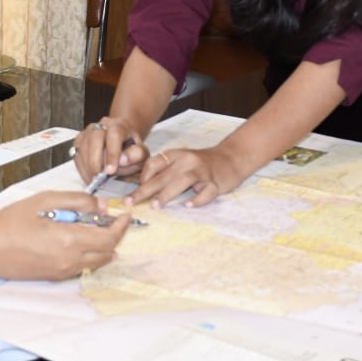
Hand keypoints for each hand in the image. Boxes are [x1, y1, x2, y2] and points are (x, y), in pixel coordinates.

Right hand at [0, 191, 129, 280]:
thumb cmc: (10, 222)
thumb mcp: (44, 200)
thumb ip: (76, 201)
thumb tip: (99, 206)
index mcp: (69, 240)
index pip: (108, 237)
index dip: (121, 227)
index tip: (124, 215)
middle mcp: (69, 260)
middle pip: (106, 252)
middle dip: (113, 235)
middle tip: (111, 219)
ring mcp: (62, 271)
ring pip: (96, 262)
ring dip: (102, 246)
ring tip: (95, 227)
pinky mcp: (54, 276)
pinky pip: (81, 267)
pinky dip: (88, 254)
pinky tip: (78, 240)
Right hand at [72, 117, 148, 183]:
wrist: (122, 140)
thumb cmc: (131, 148)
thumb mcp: (141, 152)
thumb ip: (136, 155)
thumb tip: (122, 161)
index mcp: (119, 125)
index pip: (114, 136)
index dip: (111, 154)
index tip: (111, 171)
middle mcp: (102, 125)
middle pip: (94, 139)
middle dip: (96, 161)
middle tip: (99, 178)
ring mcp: (88, 131)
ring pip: (83, 146)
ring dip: (87, 166)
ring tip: (94, 180)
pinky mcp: (79, 140)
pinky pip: (76, 153)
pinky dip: (81, 167)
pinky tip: (88, 177)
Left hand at [126, 145, 242, 208]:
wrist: (231, 158)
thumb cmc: (202, 164)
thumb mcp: (182, 160)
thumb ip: (166, 170)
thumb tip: (143, 187)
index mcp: (177, 155)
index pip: (154, 163)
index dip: (142, 176)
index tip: (135, 189)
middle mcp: (187, 160)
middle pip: (163, 175)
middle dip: (144, 190)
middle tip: (130, 202)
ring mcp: (202, 171)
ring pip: (182, 181)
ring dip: (167, 194)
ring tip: (155, 206)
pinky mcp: (215, 182)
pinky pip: (206, 191)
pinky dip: (198, 199)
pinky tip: (188, 205)